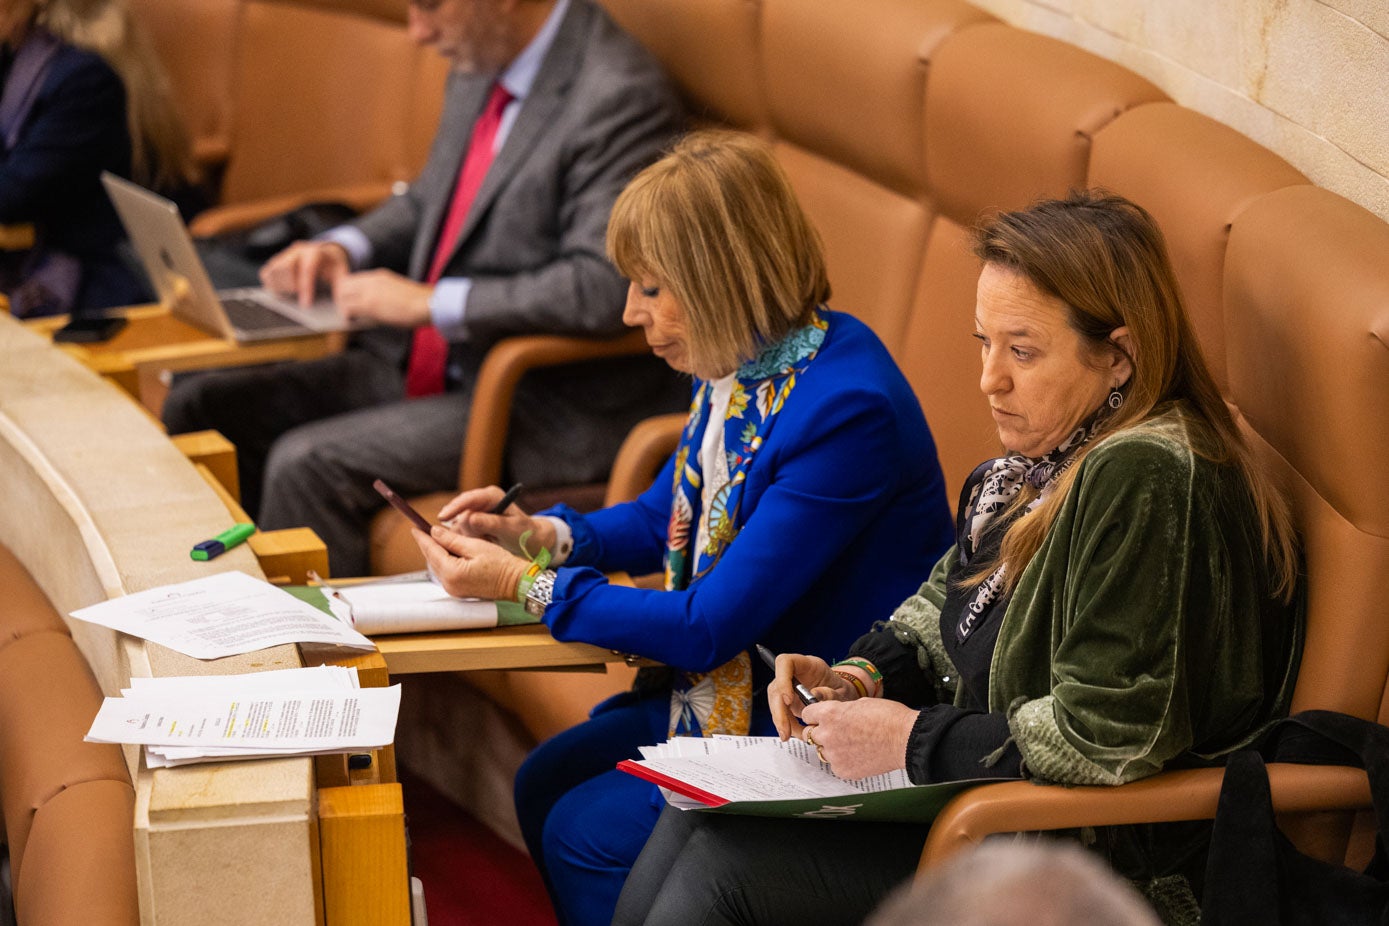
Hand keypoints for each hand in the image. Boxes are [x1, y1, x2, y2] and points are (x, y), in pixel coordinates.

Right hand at [259, 240, 350, 306]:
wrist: (326, 254)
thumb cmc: (333, 267)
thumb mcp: (341, 274)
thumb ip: (341, 285)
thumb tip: (341, 304)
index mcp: (314, 251)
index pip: (307, 269)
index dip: (305, 288)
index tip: (306, 304)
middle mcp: (297, 250)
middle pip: (285, 267)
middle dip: (290, 286)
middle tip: (297, 300)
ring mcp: (284, 255)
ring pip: (273, 270)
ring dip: (279, 287)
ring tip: (290, 297)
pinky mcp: (275, 262)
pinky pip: (266, 273)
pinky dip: (270, 285)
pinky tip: (280, 294)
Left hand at [332, 269, 432, 326]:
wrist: (427, 304)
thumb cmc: (419, 302)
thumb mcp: (397, 290)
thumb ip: (383, 293)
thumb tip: (373, 305)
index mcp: (379, 276)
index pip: (352, 279)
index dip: (347, 290)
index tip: (348, 300)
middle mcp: (372, 280)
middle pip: (343, 284)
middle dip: (341, 297)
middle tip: (344, 309)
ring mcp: (370, 291)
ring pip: (343, 295)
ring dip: (343, 306)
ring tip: (348, 316)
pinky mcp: (370, 305)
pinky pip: (349, 308)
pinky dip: (347, 315)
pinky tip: (352, 322)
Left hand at [412, 524, 527, 601]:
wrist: (515, 582)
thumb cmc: (501, 563)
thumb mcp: (475, 546)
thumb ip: (452, 539)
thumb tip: (435, 532)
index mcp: (452, 572)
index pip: (431, 550)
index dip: (422, 537)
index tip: (414, 526)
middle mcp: (449, 584)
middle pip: (432, 559)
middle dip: (427, 544)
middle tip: (421, 529)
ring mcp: (453, 590)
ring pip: (437, 566)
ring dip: (435, 552)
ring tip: (434, 537)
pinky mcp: (459, 590)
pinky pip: (445, 573)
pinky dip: (444, 560)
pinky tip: (446, 551)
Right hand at [438, 486, 555, 555]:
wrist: (530, 539)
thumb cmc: (523, 532)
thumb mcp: (509, 528)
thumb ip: (491, 523)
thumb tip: (469, 518)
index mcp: (491, 496)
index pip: (468, 498)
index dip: (454, 507)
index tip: (444, 517)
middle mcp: (482, 500)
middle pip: (459, 510)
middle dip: (461, 525)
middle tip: (470, 537)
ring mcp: (476, 510)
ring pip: (458, 521)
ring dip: (465, 533)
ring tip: (483, 540)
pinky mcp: (472, 521)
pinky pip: (461, 529)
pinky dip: (466, 537)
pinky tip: (477, 542)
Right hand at [768, 653, 855, 739]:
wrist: (844, 697)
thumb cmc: (843, 690)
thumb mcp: (843, 691)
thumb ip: (830, 693)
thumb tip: (813, 696)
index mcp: (807, 664)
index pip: (785, 662)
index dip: (782, 680)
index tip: (789, 699)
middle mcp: (794, 674)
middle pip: (776, 688)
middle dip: (779, 711)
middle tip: (785, 730)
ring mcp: (789, 688)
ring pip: (775, 702)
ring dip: (781, 721)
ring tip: (791, 735)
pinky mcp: (788, 702)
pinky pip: (781, 712)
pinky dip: (786, 725)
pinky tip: (794, 733)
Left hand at [799, 698, 918, 779]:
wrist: (905, 739)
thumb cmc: (888, 718)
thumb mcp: (859, 703)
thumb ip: (840, 710)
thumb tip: (834, 715)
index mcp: (830, 714)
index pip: (807, 714)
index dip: (814, 714)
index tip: (818, 717)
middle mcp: (828, 734)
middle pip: (810, 734)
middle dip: (820, 731)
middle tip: (836, 731)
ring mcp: (834, 755)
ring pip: (822, 750)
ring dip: (831, 747)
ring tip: (852, 744)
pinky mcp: (843, 771)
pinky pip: (835, 765)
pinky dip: (843, 761)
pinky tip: (858, 755)